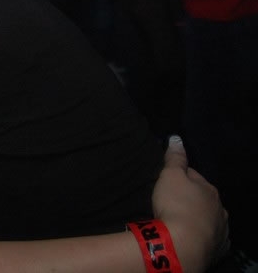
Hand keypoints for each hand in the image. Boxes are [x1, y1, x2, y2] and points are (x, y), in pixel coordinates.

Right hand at [153, 136, 229, 272]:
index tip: (167, 182)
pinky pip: (210, 238)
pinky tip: (192, 237)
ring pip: (208, 219)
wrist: (183, 244)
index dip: (180, 177)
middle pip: (203, 199)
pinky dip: (202, 236)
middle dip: (191, 199)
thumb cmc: (176, 205)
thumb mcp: (170, 176)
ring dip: (198, 218)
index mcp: (210, 190)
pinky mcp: (217, 249)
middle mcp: (220, 209)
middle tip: (172, 202)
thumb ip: (175, 158)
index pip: (194, 177)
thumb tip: (177, 138)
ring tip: (181, 221)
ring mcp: (221, 230)